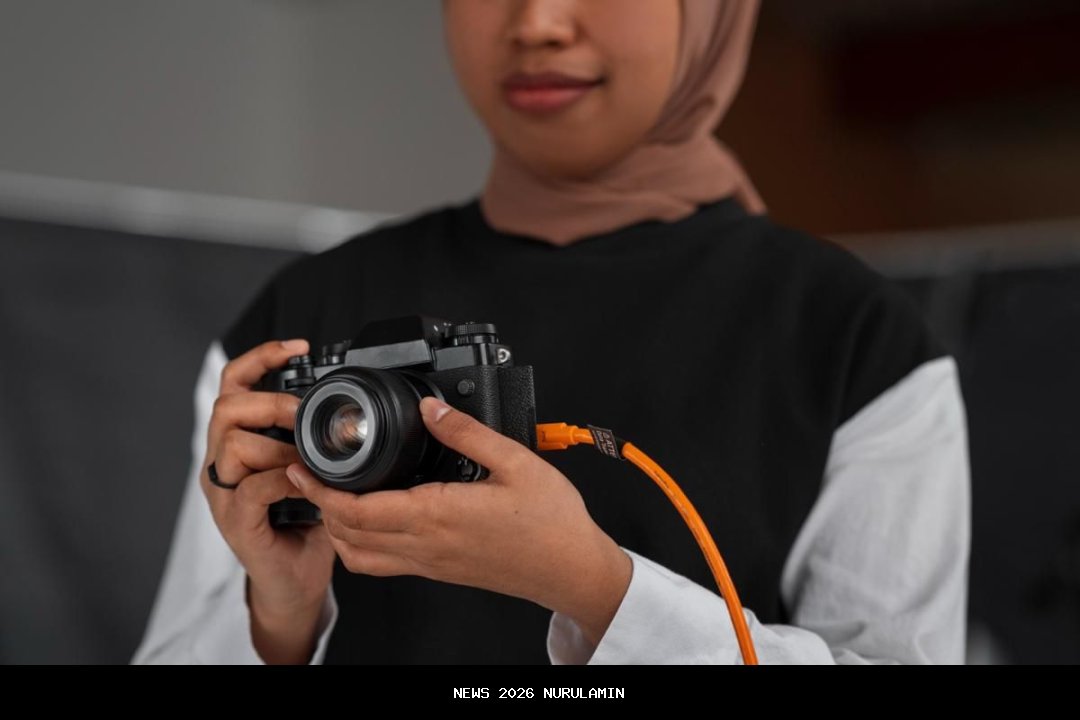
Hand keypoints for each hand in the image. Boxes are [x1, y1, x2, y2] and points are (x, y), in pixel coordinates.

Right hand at [201, 339, 335, 663]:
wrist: (295, 582)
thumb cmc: (305, 525)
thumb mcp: (313, 470)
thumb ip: (318, 441)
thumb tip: (349, 410)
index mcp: (236, 443)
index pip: (233, 385)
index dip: (261, 359)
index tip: (298, 347)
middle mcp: (221, 463)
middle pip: (226, 407)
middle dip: (273, 403)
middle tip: (304, 415)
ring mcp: (224, 493)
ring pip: (233, 444)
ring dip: (278, 444)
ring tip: (306, 457)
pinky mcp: (235, 522)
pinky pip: (253, 487)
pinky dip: (284, 479)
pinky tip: (306, 484)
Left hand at [287, 397, 632, 645]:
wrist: (570, 568)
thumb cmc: (551, 522)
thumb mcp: (516, 461)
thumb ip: (467, 432)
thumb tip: (432, 407)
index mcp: (438, 515)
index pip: (357, 510)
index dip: (320, 490)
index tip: (302, 468)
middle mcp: (426, 544)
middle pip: (348, 534)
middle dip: (319, 505)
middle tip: (308, 474)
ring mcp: (430, 562)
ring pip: (361, 556)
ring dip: (338, 529)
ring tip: (333, 496)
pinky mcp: (440, 570)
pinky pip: (384, 564)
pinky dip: (361, 545)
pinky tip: (372, 520)